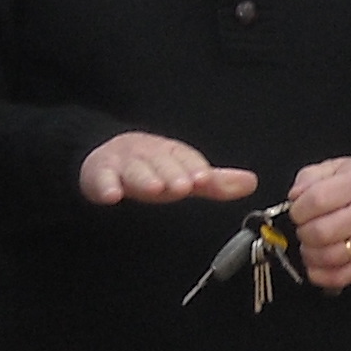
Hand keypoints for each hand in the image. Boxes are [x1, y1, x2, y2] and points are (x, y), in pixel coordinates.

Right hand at [81, 132, 258, 205]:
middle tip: (182, 186)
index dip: (193, 168)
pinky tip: (112, 196)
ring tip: (156, 188)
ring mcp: (123, 164)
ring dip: (144, 178)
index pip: (184, 159)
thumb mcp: (184, 173)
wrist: (106, 156)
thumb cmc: (154, 169)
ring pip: (133, 170)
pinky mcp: (99, 175)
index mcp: (171, 153)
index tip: (202, 179)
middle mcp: (148, 155)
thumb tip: (251, 182)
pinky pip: (101, 180)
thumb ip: (214, 182)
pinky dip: (105, 187)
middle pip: (160, 163)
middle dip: (171, 174)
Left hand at [289, 156, 350, 288]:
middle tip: (305, 227)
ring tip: (310, 244)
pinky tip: (315, 264)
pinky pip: (340, 277)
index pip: (316, 200)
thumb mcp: (336, 168)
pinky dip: (320, 275)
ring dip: (309, 253)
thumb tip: (294, 198)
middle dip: (303, 232)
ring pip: (328, 257)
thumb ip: (309, 178)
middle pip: (320, 232)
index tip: (297, 211)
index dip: (298, 209)